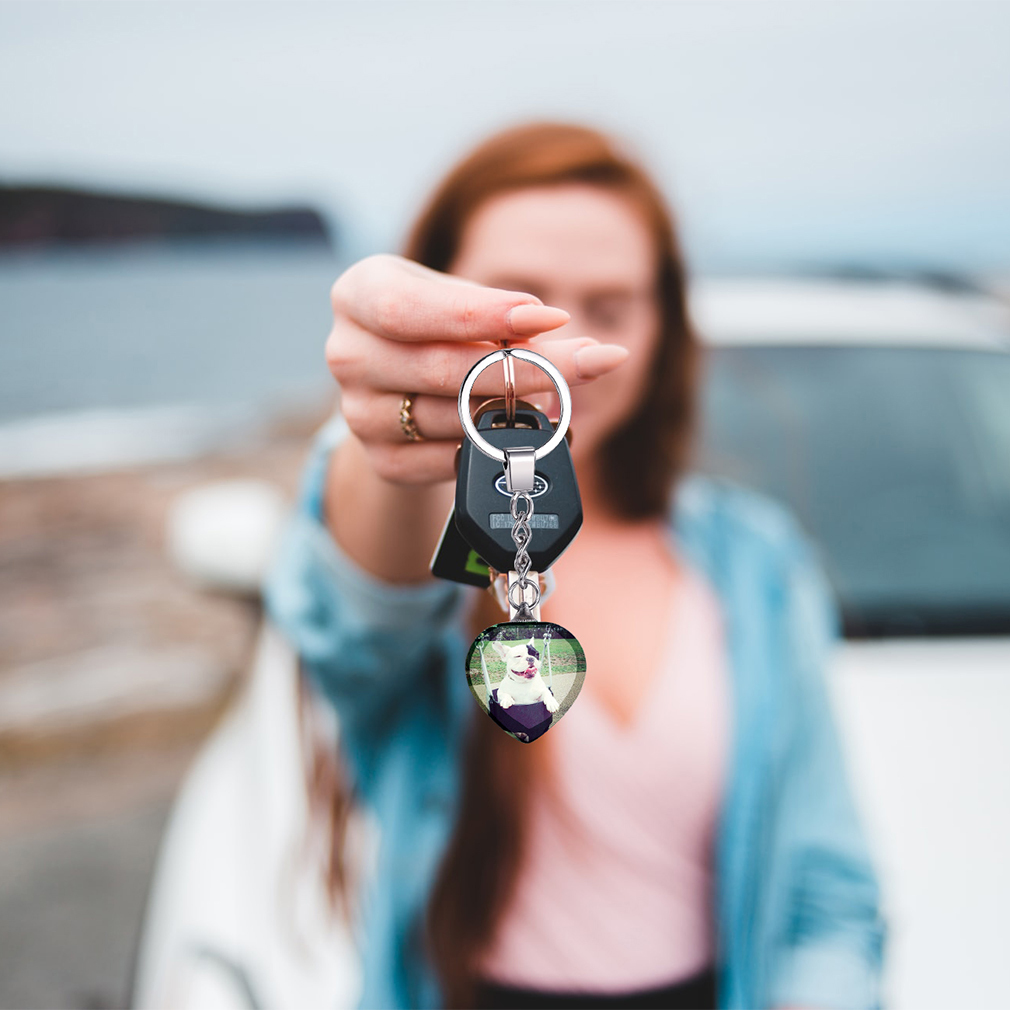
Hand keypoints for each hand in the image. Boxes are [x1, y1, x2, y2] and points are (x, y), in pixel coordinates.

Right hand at [326, 254, 629, 485]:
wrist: (401, 382)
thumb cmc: (439, 325)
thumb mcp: (463, 302)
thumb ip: (506, 318)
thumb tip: (580, 346)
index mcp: (358, 294)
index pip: (409, 309)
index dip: (482, 315)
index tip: (552, 317)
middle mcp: (347, 354)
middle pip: (440, 368)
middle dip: (524, 368)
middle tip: (589, 362)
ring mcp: (359, 413)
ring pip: (451, 418)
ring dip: (517, 411)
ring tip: (561, 396)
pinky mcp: (381, 460)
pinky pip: (446, 460)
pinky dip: (489, 447)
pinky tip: (517, 431)